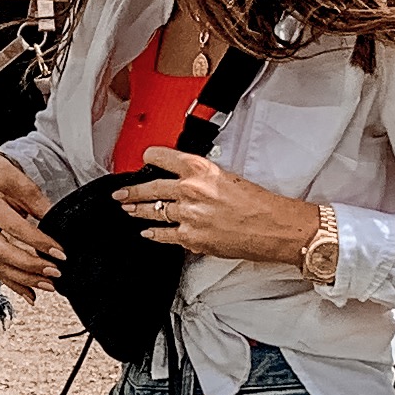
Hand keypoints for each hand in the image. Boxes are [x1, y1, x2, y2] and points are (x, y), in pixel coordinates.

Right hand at [0, 148, 64, 289]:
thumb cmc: (1, 176)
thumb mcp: (22, 183)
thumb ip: (39, 205)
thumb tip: (59, 230)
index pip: (14, 228)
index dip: (39, 243)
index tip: (60, 253)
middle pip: (2, 252)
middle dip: (31, 266)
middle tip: (55, 273)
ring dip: (24, 279)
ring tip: (49, 285)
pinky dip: (13, 283)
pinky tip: (31, 294)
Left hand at [121, 140, 317, 265]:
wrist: (273, 227)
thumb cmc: (259, 203)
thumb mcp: (229, 177)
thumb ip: (203, 178)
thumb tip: (186, 181)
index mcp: (200, 169)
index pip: (162, 157)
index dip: (149, 157)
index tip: (143, 158)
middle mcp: (191, 190)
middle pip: (150, 188)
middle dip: (131, 191)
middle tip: (121, 193)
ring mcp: (188, 216)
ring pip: (153, 212)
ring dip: (137, 211)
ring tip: (129, 209)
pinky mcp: (191, 238)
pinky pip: (164, 235)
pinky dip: (153, 234)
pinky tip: (147, 233)